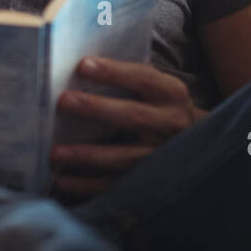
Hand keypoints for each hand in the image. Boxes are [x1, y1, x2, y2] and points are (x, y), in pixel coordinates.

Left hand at [50, 56, 205, 199]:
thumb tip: (82, 66)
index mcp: (172, 94)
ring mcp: (161, 156)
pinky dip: (88, 185)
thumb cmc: (161, 106)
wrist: (196, 143)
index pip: (143, 79)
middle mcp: (171, 124)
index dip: (114, 72)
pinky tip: (62, 180)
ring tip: (55, 151)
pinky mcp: (149, 182)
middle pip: (133, 116)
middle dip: (96, 108)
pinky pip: (116, 185)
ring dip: (87, 154)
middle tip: (63, 101)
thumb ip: (130, 78)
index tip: (83, 65)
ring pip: (123, 157)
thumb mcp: (158, 86)